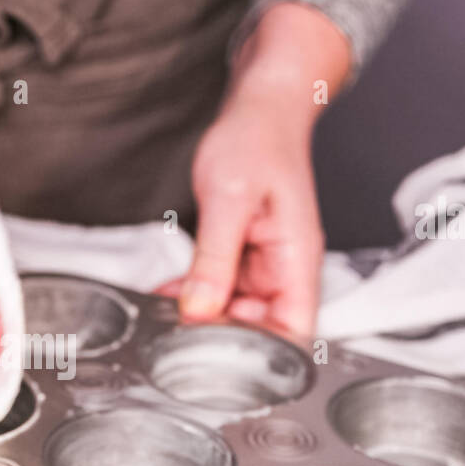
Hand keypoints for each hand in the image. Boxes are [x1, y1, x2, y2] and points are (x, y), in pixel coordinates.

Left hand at [176, 111, 322, 337]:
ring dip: (202, 315)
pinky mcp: (242, 256)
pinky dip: (194, 293)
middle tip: (179, 334)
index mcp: (296, 259)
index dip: (264, 354)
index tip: (221, 355)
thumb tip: (201, 309)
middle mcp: (285, 269)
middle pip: (261, 329)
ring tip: (167, 313)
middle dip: (221, 335)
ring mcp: (263, 265)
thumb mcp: (229, 200)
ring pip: (235, 311)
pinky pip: (219, 287)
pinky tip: (169, 291)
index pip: (294, 329)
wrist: (259, 110)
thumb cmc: (258, 141)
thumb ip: (215, 259)